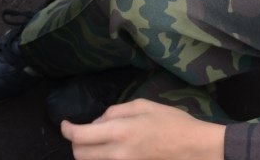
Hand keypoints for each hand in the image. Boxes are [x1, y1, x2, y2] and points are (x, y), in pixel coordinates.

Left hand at [61, 100, 225, 159]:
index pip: (80, 136)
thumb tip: (97, 122)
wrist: (194, 149)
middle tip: (82, 132)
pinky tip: (112, 149)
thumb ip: (114, 112)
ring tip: (99, 140)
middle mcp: (117, 155)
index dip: (66, 129)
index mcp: (119, 132)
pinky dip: (103, 159)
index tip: (65, 124)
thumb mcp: (142, 105)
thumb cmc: (171, 123)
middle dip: (76, 142)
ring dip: (88, 152)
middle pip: (80, 155)